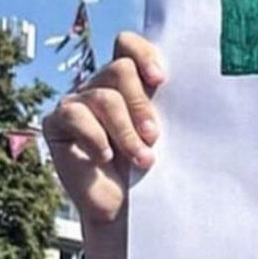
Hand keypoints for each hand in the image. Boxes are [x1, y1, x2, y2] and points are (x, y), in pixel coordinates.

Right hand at [41, 32, 164, 256]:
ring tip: (142, 160)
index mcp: (129, 82)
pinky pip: (75, 116)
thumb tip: (200, 89)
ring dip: (126, 131)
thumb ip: (169, 109)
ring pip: (103, 97)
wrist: (126, 214)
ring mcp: (77, 103)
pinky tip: (105, 158)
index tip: (161, 81)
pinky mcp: (57, 124)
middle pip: (119, 69)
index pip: (127, 44)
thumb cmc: (150, 173)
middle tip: (154, 136)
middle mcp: (101, 86)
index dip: (144, 54)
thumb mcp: (165, 137)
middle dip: (141, 104)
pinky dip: (95, 137)